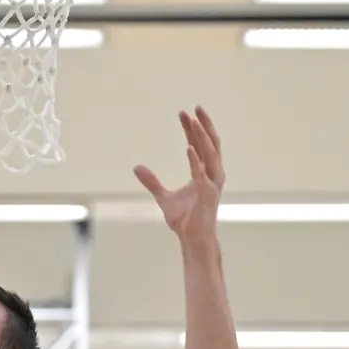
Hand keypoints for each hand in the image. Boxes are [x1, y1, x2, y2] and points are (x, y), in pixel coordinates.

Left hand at [134, 106, 224, 241]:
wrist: (193, 239)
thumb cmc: (184, 220)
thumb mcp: (163, 197)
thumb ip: (152, 181)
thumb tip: (136, 167)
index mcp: (204, 173)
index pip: (199, 145)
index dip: (193, 129)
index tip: (185, 113)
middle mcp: (212, 175)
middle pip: (210, 144)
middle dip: (202, 126)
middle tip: (192, 109)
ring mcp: (212, 184)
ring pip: (210, 154)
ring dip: (202, 137)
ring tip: (194, 121)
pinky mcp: (207, 194)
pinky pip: (202, 174)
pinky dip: (196, 160)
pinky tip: (188, 147)